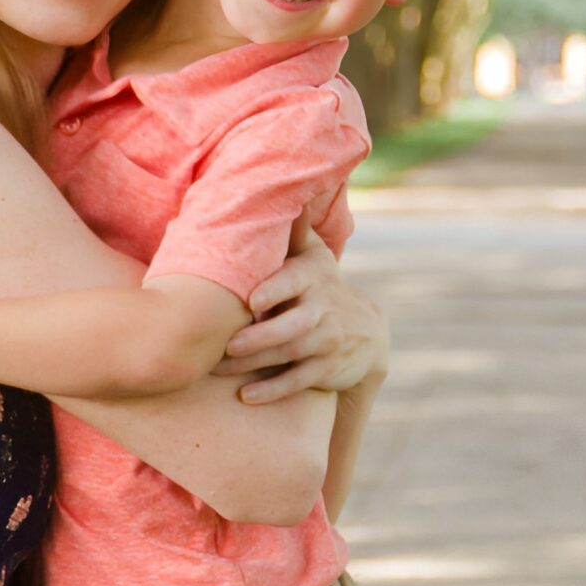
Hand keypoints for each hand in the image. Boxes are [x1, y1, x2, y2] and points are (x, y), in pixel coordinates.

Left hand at [221, 218, 389, 401]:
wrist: (366, 332)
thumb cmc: (323, 286)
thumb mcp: (314, 256)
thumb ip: (296, 229)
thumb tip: (296, 188)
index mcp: (313, 277)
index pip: (295, 281)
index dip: (276, 290)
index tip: (253, 299)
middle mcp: (322, 309)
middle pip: (291, 325)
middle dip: (259, 336)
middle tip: (225, 344)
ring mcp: (326, 341)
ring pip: (289, 353)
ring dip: (254, 363)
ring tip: (218, 368)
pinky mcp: (325, 369)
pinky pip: (298, 380)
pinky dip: (273, 390)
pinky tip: (247, 397)